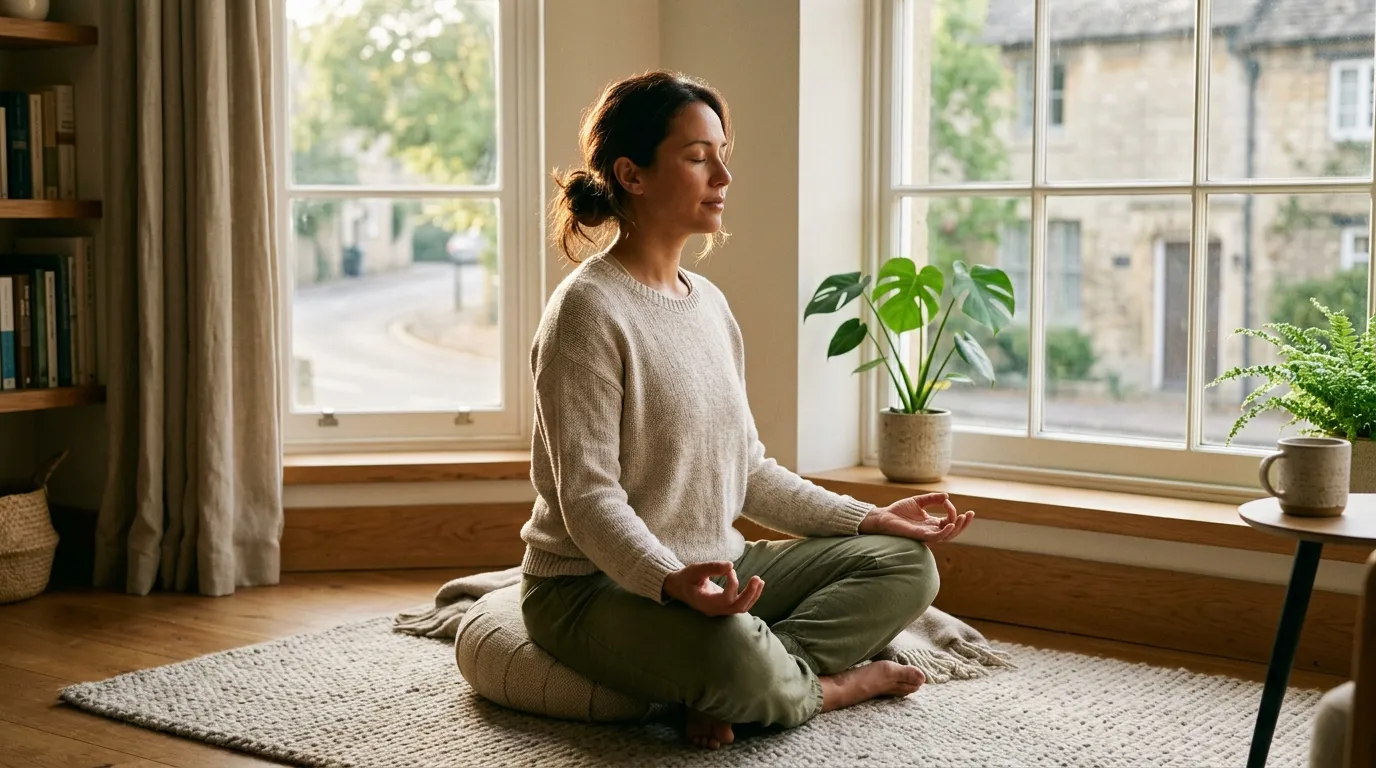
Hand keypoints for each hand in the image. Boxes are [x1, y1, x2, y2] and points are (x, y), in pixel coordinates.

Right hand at [662, 561, 763, 616]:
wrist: (680, 588)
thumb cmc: (686, 577)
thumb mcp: (695, 569)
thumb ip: (712, 567)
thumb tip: (731, 565)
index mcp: (704, 602)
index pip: (725, 599)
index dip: (733, 584)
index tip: (730, 570)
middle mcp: (713, 609)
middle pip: (737, 608)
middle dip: (750, 594)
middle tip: (757, 578)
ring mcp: (719, 611)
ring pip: (741, 608)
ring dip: (753, 595)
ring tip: (759, 581)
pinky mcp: (724, 607)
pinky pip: (740, 606)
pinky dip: (750, 596)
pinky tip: (757, 585)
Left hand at [857, 492, 973, 542]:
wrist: (884, 516)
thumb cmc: (899, 511)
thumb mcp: (918, 501)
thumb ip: (932, 499)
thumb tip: (947, 496)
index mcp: (932, 524)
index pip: (949, 521)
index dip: (952, 511)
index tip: (947, 501)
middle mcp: (931, 531)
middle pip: (953, 531)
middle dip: (963, 524)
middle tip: (970, 514)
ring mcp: (926, 535)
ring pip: (947, 536)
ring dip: (957, 527)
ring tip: (963, 517)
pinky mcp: (920, 536)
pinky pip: (936, 538)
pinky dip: (944, 532)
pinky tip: (950, 525)